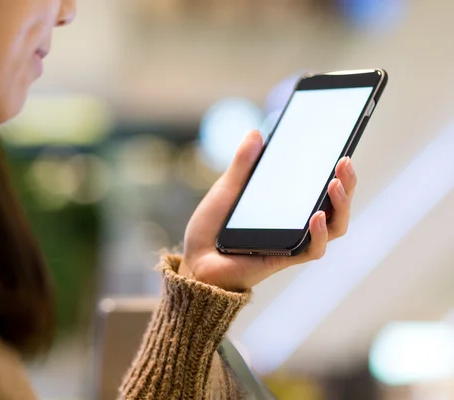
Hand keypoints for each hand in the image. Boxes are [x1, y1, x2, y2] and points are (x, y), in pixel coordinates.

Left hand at [180, 130, 357, 291]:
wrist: (194, 259)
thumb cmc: (211, 227)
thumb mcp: (227, 188)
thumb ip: (243, 164)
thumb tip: (256, 133)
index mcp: (287, 204)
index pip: (322, 186)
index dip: (340, 170)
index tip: (343, 147)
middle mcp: (296, 222)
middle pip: (336, 205)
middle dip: (347, 182)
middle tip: (344, 161)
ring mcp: (293, 241)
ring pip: (335, 227)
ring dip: (341, 205)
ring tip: (335, 183)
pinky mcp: (285, 258)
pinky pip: (312, 250)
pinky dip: (319, 233)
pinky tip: (316, 216)